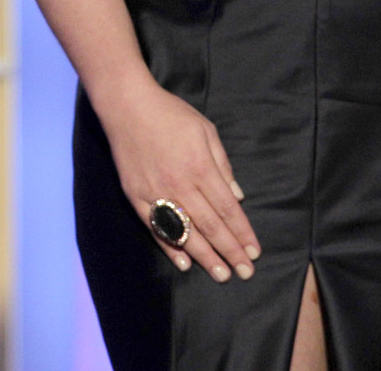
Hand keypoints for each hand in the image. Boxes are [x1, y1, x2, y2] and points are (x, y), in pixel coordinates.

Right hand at [97, 78, 259, 282]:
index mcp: (201, 167)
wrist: (126, 106)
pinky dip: (169, 246)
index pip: (228, 209)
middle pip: (210, 226)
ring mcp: (156, 192)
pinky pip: (155, 226)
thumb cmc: (170, 114)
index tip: (254, 252)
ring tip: (221, 275)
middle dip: (230, 252)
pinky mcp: (135, 195)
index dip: (242, 233)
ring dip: (205, 256)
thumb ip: (222, 164)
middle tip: (245, 273)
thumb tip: (237, 196)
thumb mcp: (206, 130)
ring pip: (184, 232)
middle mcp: (180, 184)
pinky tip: (183, 262)